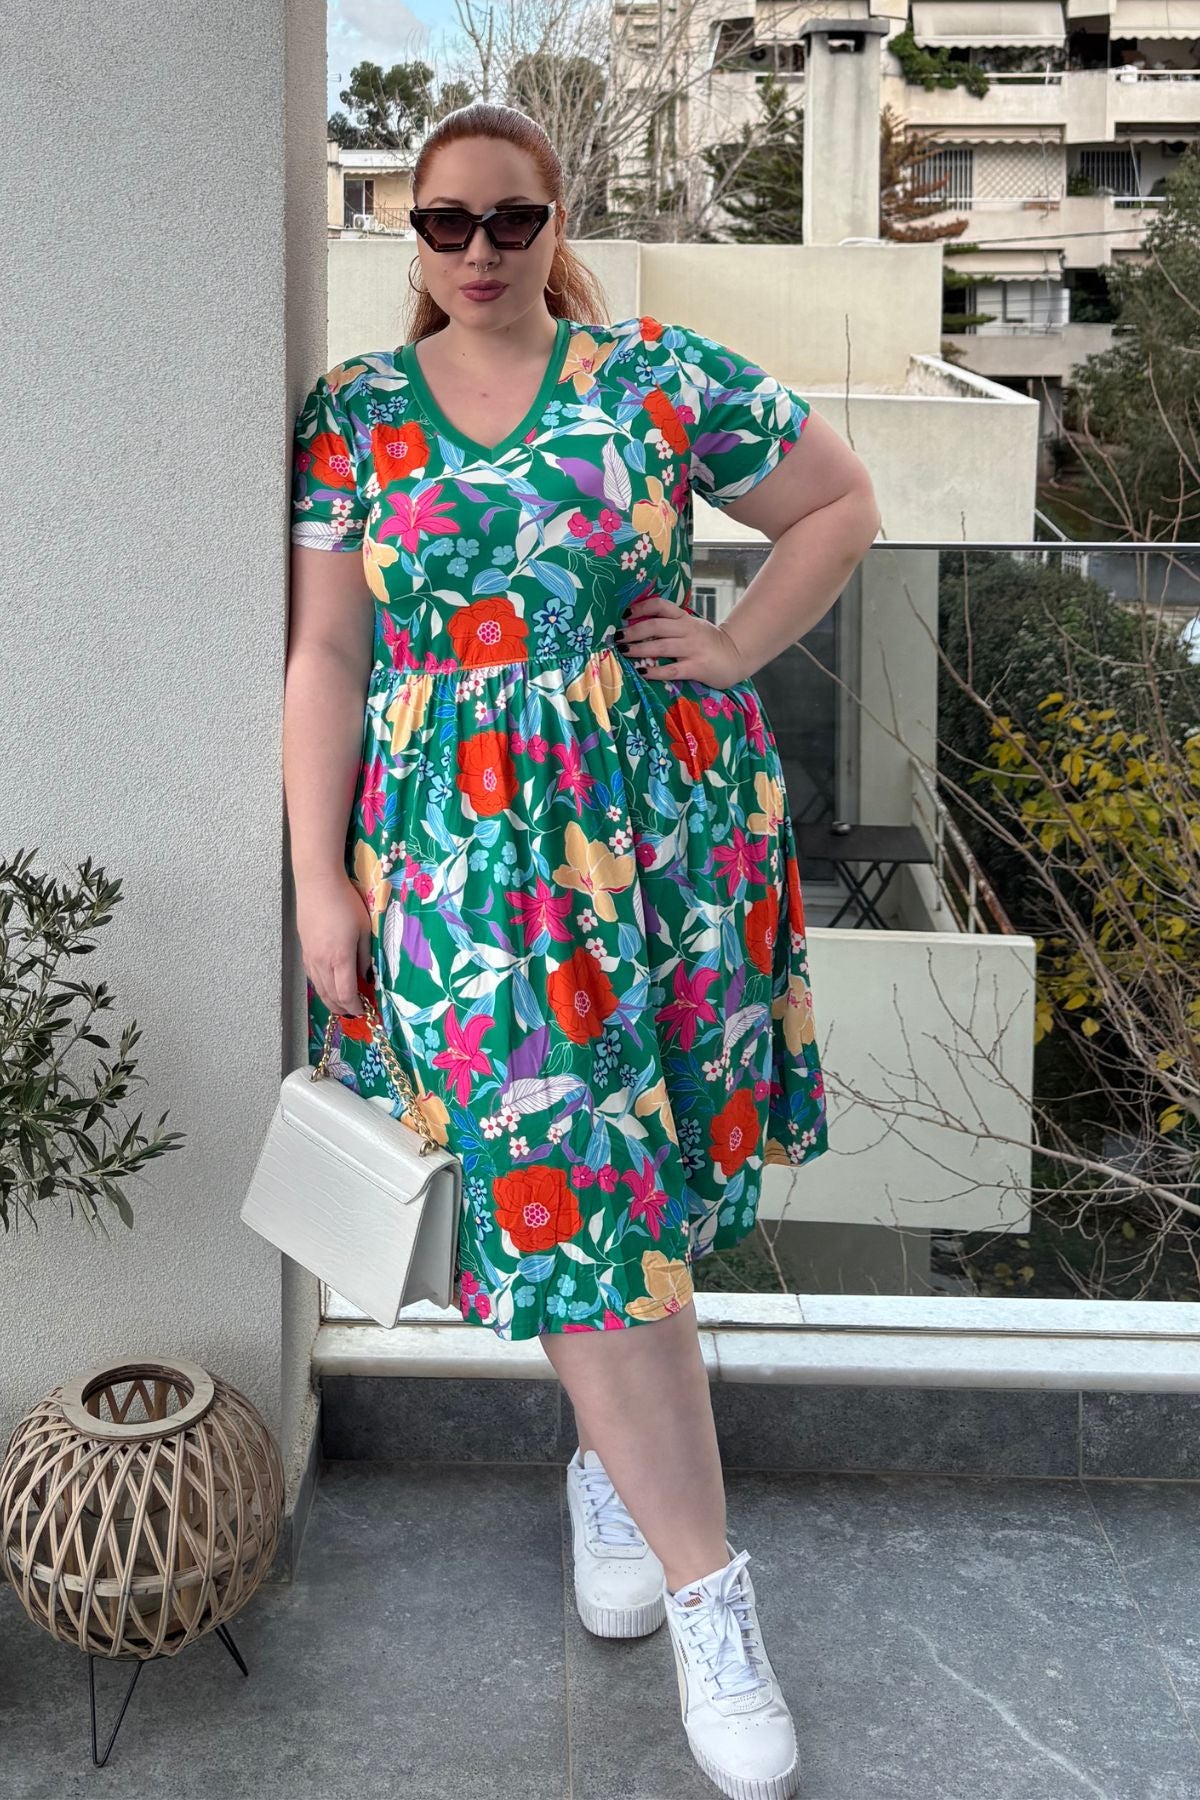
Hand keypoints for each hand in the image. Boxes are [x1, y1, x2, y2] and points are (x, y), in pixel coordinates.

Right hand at [295, 871, 374, 1015]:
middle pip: (330, 996)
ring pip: (319, 988)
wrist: (318, 884)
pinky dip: (321, 987)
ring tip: (341, 1005)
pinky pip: (312, 976)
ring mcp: (310, 956)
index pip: (346, 994)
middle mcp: (322, 962)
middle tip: (354, 1012)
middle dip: (342, 1008)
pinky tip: (327, 987)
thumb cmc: (346, 903)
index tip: (364, 1010)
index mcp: (340, 959)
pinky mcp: (304, 949)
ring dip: (330, 1000)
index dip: (355, 1006)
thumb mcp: (364, 929)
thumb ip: (365, 956)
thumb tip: (366, 976)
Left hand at [617, 596, 747, 689]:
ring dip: (639, 649)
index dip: (641, 607)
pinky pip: (671, 669)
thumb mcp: (692, 627)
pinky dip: (655, 671)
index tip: (624, 614)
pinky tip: (641, 672)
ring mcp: (692, 648)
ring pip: (661, 646)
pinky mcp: (697, 667)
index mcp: (684, 618)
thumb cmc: (709, 643)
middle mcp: (687, 630)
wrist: (736, 656)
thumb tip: (639, 626)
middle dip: (633, 631)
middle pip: (656, 625)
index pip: (661, 605)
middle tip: (616, 637)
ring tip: (623, 651)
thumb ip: (671, 625)